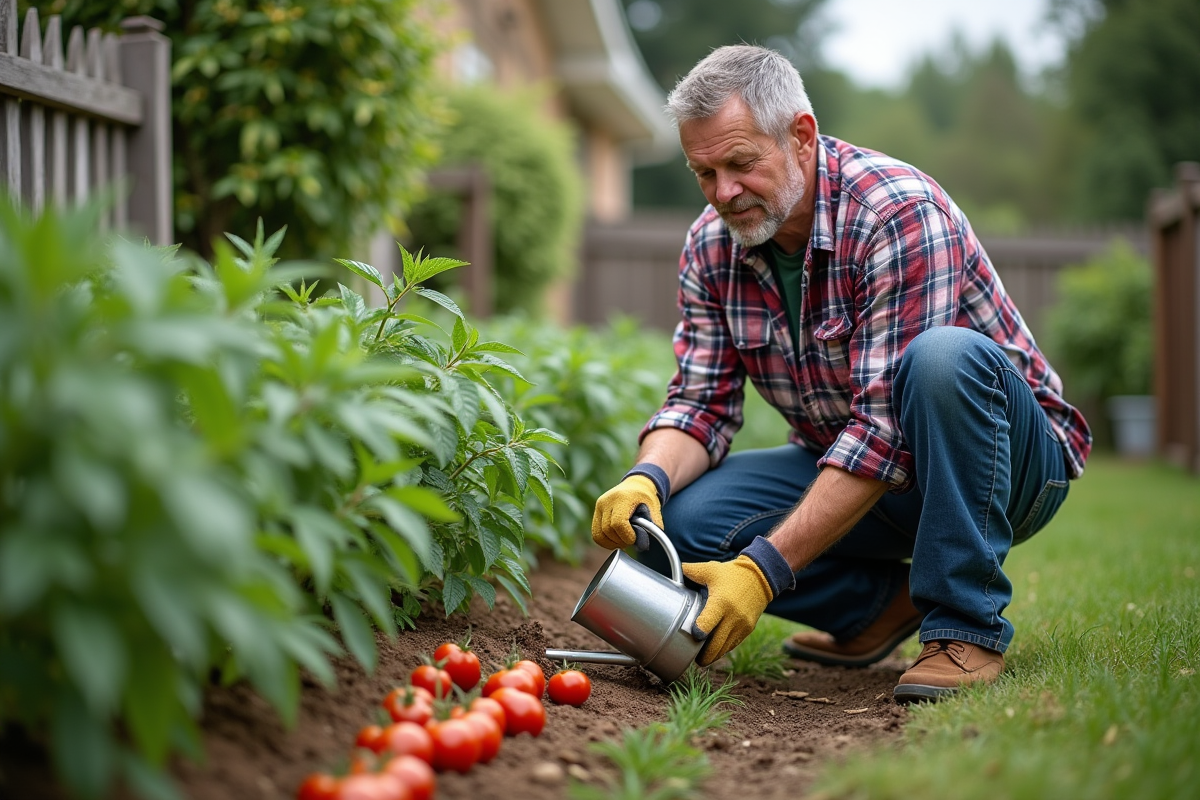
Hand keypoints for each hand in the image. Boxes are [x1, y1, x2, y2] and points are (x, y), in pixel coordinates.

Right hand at [591, 474, 662, 549]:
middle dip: (620, 541)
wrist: (635, 484)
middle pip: (608, 530)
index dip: (626, 536)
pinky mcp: (596, 511)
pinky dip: (605, 541)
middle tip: (630, 542)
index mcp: (622, 498)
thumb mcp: (654, 507)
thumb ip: (653, 524)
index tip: (634, 539)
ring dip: (611, 543)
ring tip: (623, 542)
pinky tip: (616, 540)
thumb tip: (646, 543)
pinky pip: (596, 533)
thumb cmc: (645, 497)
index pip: (618, 523)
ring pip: (599, 534)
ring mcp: (599, 506)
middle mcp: (607, 501)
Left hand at [681, 537, 795, 665]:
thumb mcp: (711, 570)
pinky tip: (714, 649)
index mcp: (721, 602)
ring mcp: (741, 625)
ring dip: (712, 655)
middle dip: (703, 656)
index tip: (692, 636)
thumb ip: (691, 571)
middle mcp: (732, 617)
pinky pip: (732, 645)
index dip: (698, 633)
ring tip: (701, 656)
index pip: (707, 624)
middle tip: (692, 657)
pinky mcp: (747, 629)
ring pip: (724, 649)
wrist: (760, 577)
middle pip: (716, 645)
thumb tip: (676, 569)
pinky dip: (722, 649)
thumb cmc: (732, 574)